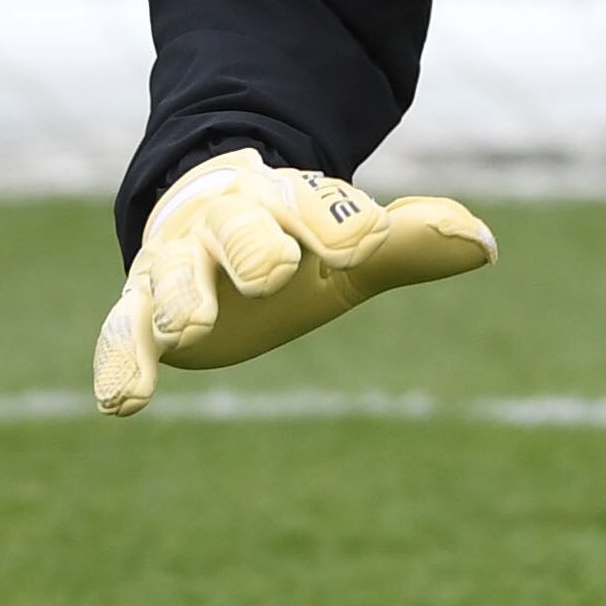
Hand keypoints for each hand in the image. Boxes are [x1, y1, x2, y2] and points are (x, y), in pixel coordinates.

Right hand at [94, 150, 495, 416]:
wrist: (206, 218)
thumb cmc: (295, 240)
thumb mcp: (350, 244)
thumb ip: (410, 242)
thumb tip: (486, 246)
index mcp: (289, 201)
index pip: (318, 207)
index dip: (340, 222)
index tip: (368, 242)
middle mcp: (227, 224)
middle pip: (239, 227)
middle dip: (255, 244)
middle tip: (275, 271)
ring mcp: (177, 264)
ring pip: (173, 275)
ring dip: (181, 299)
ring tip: (189, 329)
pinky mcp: (140, 307)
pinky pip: (122, 330)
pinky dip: (119, 363)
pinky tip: (124, 404)